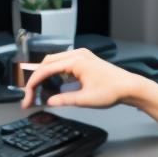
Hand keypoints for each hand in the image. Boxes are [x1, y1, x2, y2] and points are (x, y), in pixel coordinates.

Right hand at [20, 47, 145, 110]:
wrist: (129, 87)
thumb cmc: (113, 90)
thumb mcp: (86, 99)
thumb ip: (64, 100)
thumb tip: (49, 102)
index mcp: (76, 61)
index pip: (46, 70)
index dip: (33, 83)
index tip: (27, 95)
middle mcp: (77, 54)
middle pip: (46, 63)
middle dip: (35, 79)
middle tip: (30, 95)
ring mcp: (81, 56)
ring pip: (53, 62)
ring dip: (44, 75)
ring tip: (38, 91)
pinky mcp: (84, 61)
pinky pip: (63, 63)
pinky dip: (54, 73)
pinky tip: (52, 84)